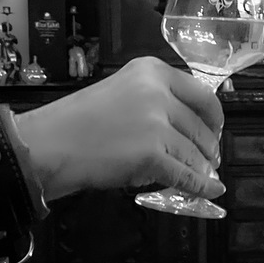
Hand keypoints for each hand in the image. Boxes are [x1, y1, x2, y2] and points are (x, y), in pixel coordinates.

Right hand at [14, 57, 224, 200]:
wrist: (48, 144)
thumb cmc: (77, 122)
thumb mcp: (122, 92)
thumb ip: (157, 101)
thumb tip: (191, 127)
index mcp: (152, 71)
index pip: (202, 94)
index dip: (214, 118)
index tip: (215, 131)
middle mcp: (158, 92)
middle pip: (201, 126)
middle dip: (208, 148)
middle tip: (209, 160)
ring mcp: (156, 124)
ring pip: (195, 153)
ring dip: (203, 169)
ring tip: (203, 177)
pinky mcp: (152, 154)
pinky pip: (186, 175)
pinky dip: (200, 187)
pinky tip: (209, 191)